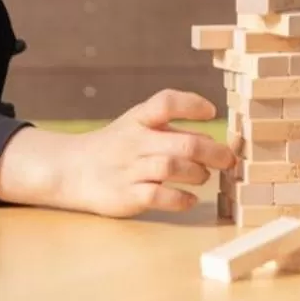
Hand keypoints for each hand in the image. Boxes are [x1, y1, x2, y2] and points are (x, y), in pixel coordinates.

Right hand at [0, 90, 235, 217]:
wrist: (71, 170)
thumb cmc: (115, 147)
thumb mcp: (136, 127)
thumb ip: (169, 131)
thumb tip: (214, 142)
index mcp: (138, 119)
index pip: (166, 102)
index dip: (192, 104)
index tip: (212, 112)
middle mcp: (135, 142)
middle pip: (182, 142)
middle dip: (212, 151)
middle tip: (228, 159)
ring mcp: (130, 169)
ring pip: (172, 167)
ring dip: (197, 173)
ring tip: (203, 177)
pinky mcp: (127, 196)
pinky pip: (159, 197)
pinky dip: (181, 199)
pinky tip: (190, 199)